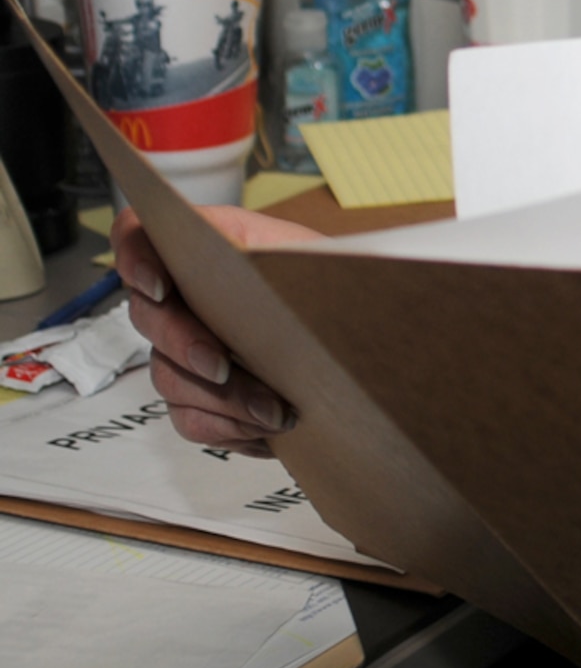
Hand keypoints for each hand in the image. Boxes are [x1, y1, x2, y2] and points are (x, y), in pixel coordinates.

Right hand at [111, 205, 321, 457]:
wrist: (358, 330)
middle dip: (186, 346)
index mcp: (211, 244)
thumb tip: (262, 265)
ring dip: (223, 400)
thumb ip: (287, 253)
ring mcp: (182, 348)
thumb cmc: (337, 283)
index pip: (139, 235)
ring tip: (277, 412)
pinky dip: (229, 429)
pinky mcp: (196, 395)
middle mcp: (185, 296)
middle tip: (223, 368)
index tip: (160, 288)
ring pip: (169, 377)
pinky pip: (190, 419)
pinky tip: (268, 433)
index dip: (135, 257)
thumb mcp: (321, 258)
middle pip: (149, 316)